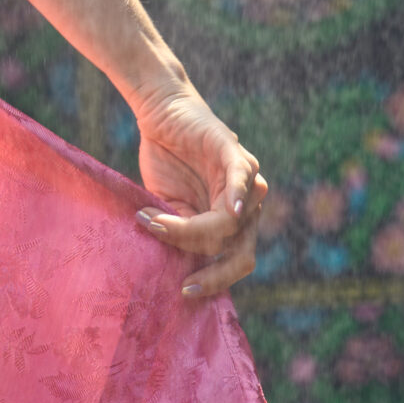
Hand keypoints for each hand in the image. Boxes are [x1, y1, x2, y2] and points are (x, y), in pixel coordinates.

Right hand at [127, 73, 266, 301]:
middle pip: (241, 249)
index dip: (214, 279)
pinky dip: (238, 198)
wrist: (160, 112)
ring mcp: (245, 179)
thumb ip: (178, 231)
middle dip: (214, 271)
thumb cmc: (166, 159)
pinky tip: (231, 212)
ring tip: (155, 221)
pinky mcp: (234, 153)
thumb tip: (171, 268)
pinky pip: (241, 180)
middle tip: (185, 282)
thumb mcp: (168, 206)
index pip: (234, 259)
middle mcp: (248, 204)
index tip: (184, 290)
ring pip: (231, 223)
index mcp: (233, 220)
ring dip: (193, 231)